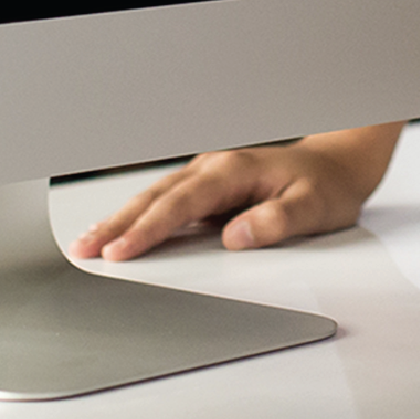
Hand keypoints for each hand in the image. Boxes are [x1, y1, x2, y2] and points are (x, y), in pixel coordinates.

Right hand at [68, 123, 404, 261]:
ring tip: (87, 243)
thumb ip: (275, 222)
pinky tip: (119, 233)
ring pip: (154, 197)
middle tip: (83, 249)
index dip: (149, 229)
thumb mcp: (312, 209)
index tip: (121, 252)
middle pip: (155, 197)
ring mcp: (207, 177)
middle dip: (117, 224)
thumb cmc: (325, 188)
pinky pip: (165, 202)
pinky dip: (138, 217)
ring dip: (120, 220)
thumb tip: (235, 237)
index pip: (181, 203)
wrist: (336, 167)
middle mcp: (213, 168)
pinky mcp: (207, 189)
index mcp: (232, 171)